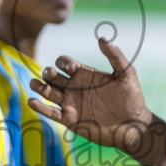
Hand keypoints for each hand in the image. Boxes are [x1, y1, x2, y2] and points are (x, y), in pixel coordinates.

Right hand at [28, 38, 152, 156]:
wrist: (134, 126)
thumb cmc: (132, 98)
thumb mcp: (126, 74)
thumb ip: (115, 56)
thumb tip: (102, 39)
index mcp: (85, 75)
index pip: (66, 63)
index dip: (63, 62)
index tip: (68, 67)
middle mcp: (75, 87)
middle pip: (53, 76)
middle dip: (48, 73)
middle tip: (48, 73)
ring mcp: (71, 104)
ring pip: (49, 93)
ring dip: (39, 87)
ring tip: (33, 84)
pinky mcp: (70, 119)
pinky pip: (51, 112)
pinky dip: (40, 107)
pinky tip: (32, 101)